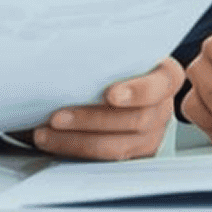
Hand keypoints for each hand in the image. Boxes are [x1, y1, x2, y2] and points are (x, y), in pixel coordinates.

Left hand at [31, 56, 182, 161]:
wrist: (117, 82)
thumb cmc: (115, 63)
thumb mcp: (117, 50)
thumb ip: (105, 52)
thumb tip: (67, 49)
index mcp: (166, 77)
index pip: (161, 84)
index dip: (138, 91)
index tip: (110, 95)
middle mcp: (162, 109)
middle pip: (136, 120)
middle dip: (91, 120)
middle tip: (57, 117)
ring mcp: (151, 136)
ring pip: (117, 147)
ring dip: (76, 141)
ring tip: (45, 134)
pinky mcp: (132, 156)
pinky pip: (106, 162)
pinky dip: (75, 152)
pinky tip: (53, 143)